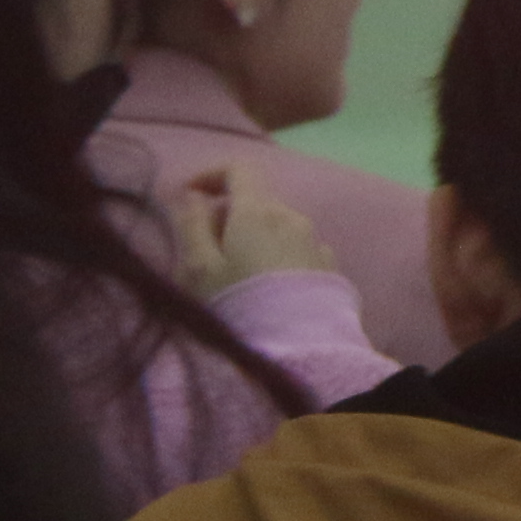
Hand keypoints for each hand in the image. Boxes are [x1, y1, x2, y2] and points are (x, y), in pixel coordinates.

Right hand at [167, 162, 333, 296]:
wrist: (298, 350)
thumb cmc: (238, 306)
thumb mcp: (197, 269)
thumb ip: (190, 225)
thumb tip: (190, 195)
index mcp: (259, 212)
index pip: (239, 170)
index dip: (211, 175)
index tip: (190, 196)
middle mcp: (293, 219)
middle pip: (256, 203)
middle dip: (228, 219)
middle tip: (204, 256)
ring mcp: (316, 243)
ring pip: (277, 229)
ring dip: (253, 242)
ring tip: (234, 283)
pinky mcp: (329, 270)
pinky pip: (296, 252)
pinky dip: (276, 260)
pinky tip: (266, 294)